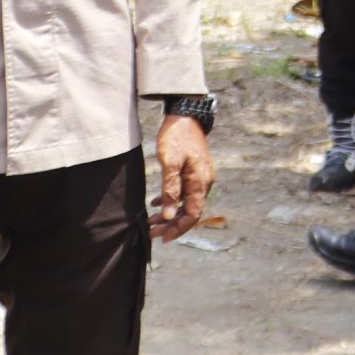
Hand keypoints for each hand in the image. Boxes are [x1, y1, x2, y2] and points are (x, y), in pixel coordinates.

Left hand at [151, 114, 214, 240]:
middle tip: (151, 231)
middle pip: (190, 212)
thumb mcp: (169, 162)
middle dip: (171, 224)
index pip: (193, 215)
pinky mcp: (194, 171)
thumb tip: (171, 215)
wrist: (185, 116)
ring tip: (151, 219)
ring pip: (187, 203)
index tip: (162, 237)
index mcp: (200, 182)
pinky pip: (185, 193)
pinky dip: (172, 201)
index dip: (178, 229)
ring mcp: (200, 177)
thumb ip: (170, 190)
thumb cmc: (176, 137)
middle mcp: (204, 183)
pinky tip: (157, 203)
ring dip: (170, 214)